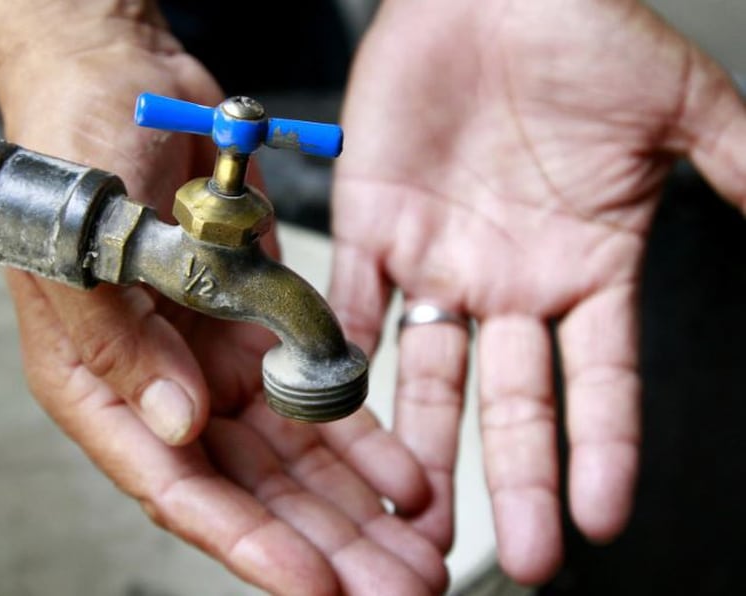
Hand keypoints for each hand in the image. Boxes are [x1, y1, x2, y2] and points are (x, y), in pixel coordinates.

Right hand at [0, 1, 447, 592]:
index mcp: (103, 386)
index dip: (250, 544)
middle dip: (325, 546)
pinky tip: (409, 474)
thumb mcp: (80, 248)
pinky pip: (316, 396)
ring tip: (420, 550)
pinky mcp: (257, 329)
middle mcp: (162, 389)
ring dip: (357, 507)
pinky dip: (363, 437)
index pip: (178, 489)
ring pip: (294, 459)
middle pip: (251, 493)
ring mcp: (214, 363)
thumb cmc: (73, 155)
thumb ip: (122, 346)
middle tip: (397, 588)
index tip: (317, 586)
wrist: (117, 80)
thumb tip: (181, 429)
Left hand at [330, 0, 745, 583]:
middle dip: (514, 477)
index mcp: (585, 266)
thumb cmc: (579, 34)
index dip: (603, 449)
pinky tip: (342, 414)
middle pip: (511, 400)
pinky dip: (343, 357)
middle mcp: (508, 281)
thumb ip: (739, 167)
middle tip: (517, 554)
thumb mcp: (678, 106)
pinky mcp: (371, 227)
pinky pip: (353, 304)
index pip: (601, 381)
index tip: (602, 516)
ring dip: (422, 443)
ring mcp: (437, 260)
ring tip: (416, 512)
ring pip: (427, 373)